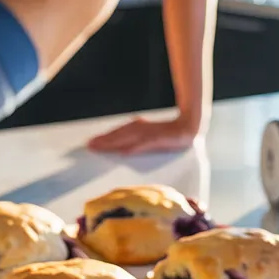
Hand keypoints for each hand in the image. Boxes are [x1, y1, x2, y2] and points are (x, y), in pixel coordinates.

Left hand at [87, 116, 201, 155]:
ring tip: (100, 147)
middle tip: (89, 146)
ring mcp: (149, 133)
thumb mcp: (149, 138)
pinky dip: (135, 147)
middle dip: (103, 141)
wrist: (189, 126)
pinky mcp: (159, 138)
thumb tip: (122, 151)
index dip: (103, 139)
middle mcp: (140, 128)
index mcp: (137, 128)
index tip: (89, 144)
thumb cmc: (167, 134)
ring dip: (113, 142)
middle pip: (118, 135)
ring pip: (127, 138)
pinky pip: (145, 144)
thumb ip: (136, 143)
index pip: (117, 134)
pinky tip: (126, 152)